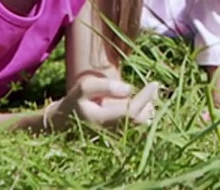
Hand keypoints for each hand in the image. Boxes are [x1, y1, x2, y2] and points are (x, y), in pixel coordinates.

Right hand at [44, 77, 158, 130]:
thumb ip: (105, 86)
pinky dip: (143, 113)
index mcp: (102, 119)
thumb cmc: (76, 100)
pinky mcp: (117, 135)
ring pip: (140, 124)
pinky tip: (145, 102)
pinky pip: (136, 126)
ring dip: (148, 108)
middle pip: (139, 119)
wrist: (65, 122)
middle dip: (149, 102)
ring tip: (151, 93)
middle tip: (154, 87)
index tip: (154, 84)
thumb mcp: (84, 88)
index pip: (131, 111)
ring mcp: (115, 135)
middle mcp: (110, 130)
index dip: (145, 98)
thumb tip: (128, 89)